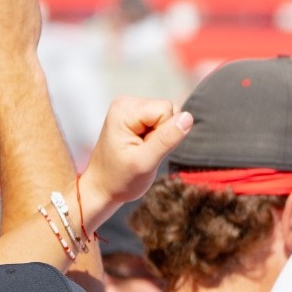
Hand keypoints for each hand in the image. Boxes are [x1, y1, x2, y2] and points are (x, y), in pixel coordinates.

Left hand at [80, 98, 193, 223]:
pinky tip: (142, 146)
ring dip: (160, 136)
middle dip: (163, 134)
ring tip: (142, 150)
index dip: (165, 133)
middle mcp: (126, 103)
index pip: (166, 109)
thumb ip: (167, 139)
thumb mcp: (146, 162)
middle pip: (168, 110)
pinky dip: (157, 137)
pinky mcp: (136, 116)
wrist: (103, 187)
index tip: (147, 149)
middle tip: (145, 151)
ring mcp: (130, 109)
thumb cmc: (120, 178)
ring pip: (168, 116)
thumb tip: (188, 117)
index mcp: (124, 110)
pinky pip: (162, 121)